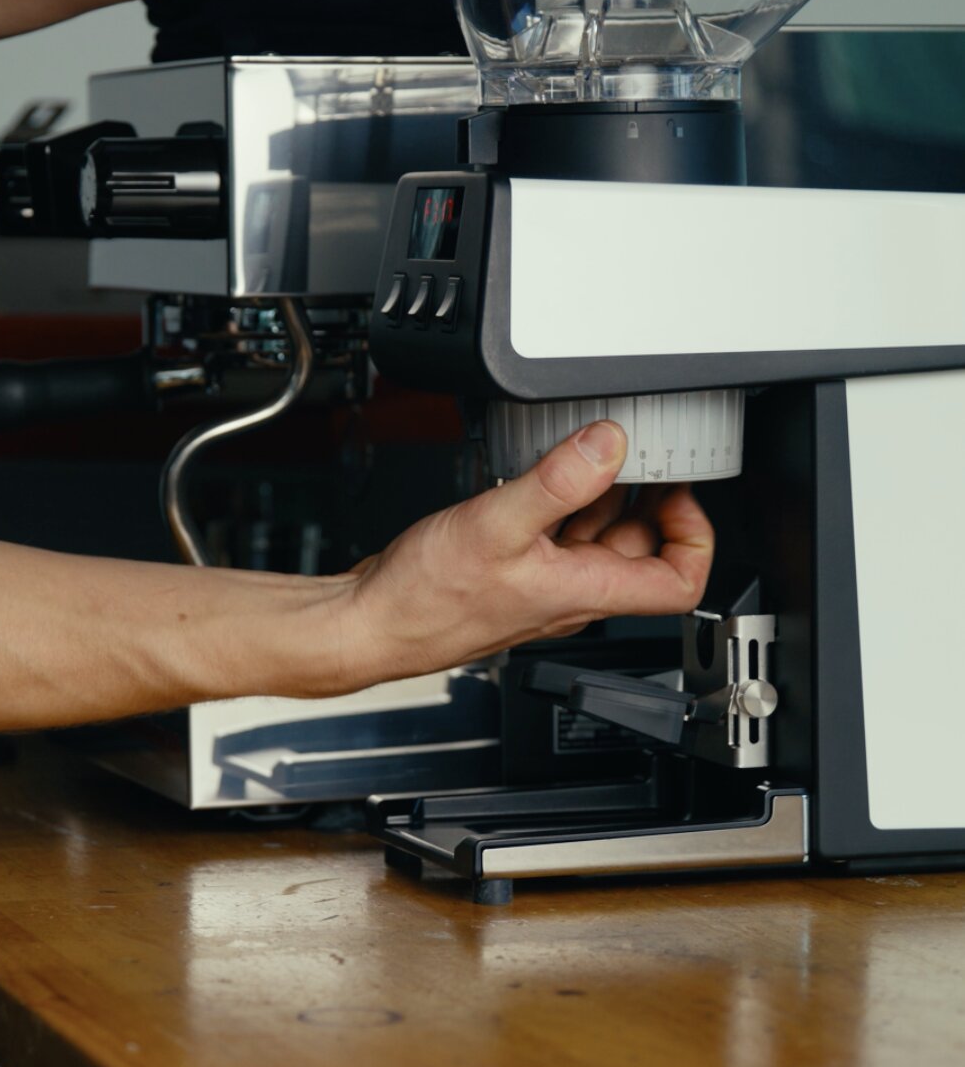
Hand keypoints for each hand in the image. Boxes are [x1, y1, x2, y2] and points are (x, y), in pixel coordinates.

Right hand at [332, 420, 713, 691]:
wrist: (371, 623)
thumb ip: (557, 482)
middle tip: (640, 456)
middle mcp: (571, 591)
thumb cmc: (425, 599)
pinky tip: (543, 474)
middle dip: (649, 499)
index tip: (678, 491)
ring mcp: (543, 582)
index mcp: (585, 590)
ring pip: (598, 538)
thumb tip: (608, 443)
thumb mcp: (497, 524)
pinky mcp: (513, 569)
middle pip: (642, 550)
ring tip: (595, 454)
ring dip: (605, 496)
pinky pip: (557, 534)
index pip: (679, 582)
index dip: (694, 536)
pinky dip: (563, 501)